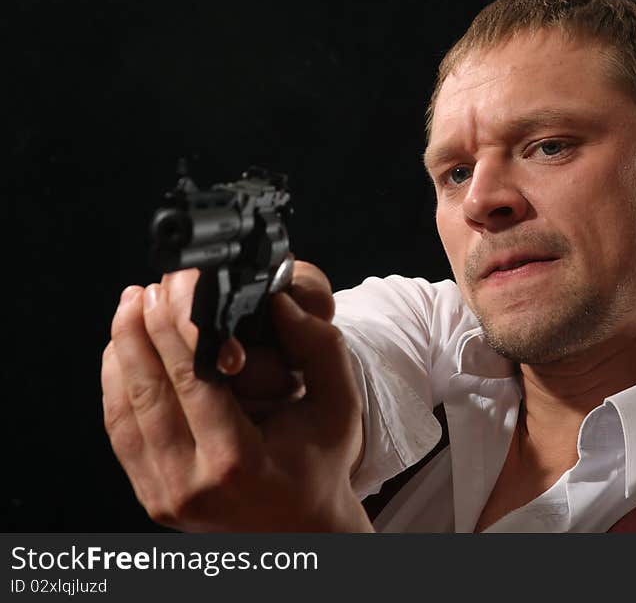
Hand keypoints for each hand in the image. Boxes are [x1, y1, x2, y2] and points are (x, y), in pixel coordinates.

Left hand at [101, 260, 371, 530]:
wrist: (301, 528)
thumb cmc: (320, 462)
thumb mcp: (340, 405)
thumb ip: (319, 348)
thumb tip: (277, 304)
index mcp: (238, 460)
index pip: (192, 377)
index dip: (177, 324)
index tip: (175, 286)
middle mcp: (192, 482)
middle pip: (150, 389)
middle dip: (142, 328)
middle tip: (147, 288)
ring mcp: (164, 495)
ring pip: (124, 409)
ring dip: (122, 351)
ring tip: (129, 308)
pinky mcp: (150, 497)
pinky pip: (120, 432)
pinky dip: (116, 385)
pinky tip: (124, 352)